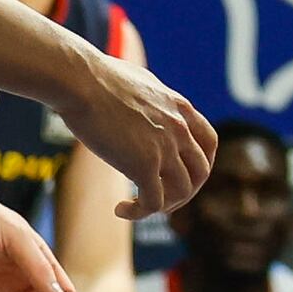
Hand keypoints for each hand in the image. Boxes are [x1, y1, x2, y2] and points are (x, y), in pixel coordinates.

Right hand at [66, 45, 220, 214]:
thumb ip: (152, 100)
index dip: (200, 165)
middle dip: (183, 192)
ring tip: (137, 207)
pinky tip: (120, 209)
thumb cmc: (100, 79)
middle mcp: (180, 129)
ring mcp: (165, 147)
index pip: (209, 143)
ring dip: (162, 206)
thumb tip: (144, 105)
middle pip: (201, 173)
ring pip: (182, 192)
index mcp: (181, 108)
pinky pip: (153, 202)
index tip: (181, 175)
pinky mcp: (143, 164)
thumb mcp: (141, 84)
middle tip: (159, 200)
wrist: (83, 82)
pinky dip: (138, 213)